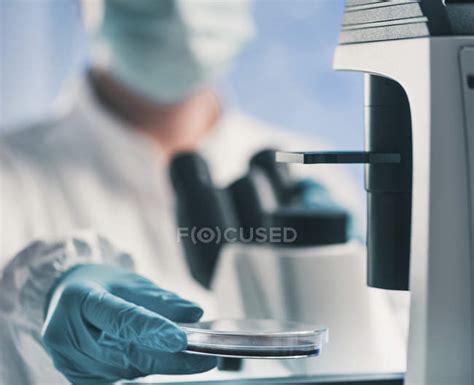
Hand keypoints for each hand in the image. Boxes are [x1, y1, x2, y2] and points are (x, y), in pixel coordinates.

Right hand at [41, 264, 215, 383]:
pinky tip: (161, 360)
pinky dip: (142, 371)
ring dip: (159, 364)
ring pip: (124, 370)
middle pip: (125, 351)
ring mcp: (67, 359)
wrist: (67, 297)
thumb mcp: (131, 282)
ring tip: (189, 357)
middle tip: (204, 359)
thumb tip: (195, 313)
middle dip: (169, 357)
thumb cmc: (102, 285)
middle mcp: (66, 332)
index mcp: (80, 298)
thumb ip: (162, 299)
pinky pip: (117, 379)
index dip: (151, 329)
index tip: (182, 339)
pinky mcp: (74, 376)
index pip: (119, 317)